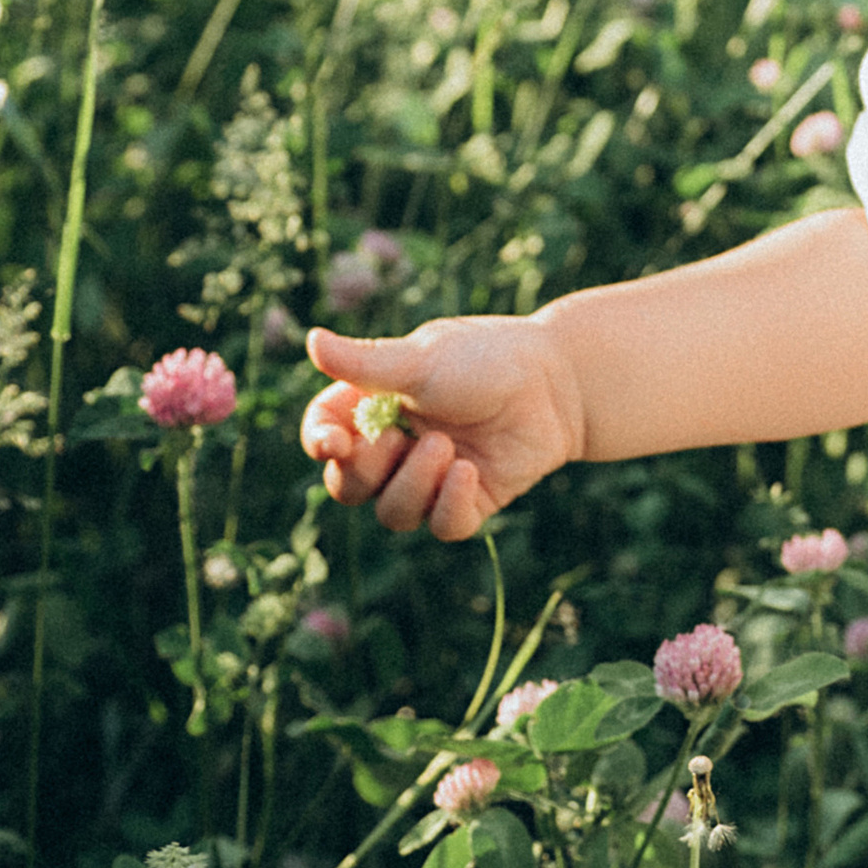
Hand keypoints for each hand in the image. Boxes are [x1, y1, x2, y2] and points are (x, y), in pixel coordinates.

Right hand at [299, 316, 582, 542]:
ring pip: (392, 514)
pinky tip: (468, 471)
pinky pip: (442, 527)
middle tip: (398, 438)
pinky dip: (449, 504)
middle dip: (365, 470)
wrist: (557, 381)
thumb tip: (310, 340)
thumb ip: (366, 363)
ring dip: (412, 484)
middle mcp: (395, 447)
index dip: (319, 444)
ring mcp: (430, 479)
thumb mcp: (422, 359)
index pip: (323, 435)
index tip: (333, 443)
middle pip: (348, 486)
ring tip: (445, 445)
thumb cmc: (485, 358)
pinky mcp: (469, 502)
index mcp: (372, 406)